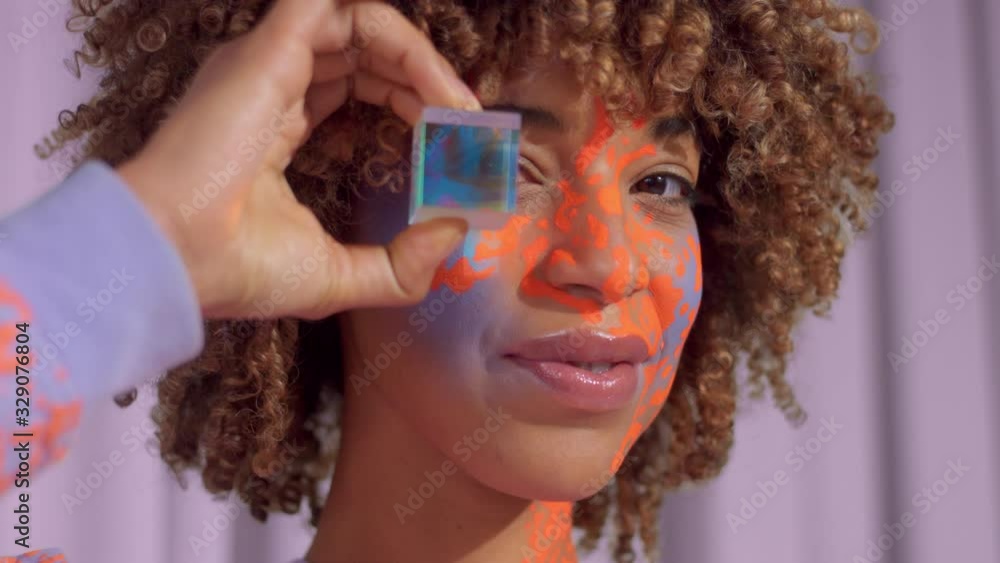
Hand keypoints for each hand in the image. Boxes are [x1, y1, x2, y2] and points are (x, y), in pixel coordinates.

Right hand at [117, 0, 479, 319]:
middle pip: (365, 54)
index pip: (355, 88)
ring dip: (422, 62)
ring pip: (362, 25)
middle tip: (467, 125)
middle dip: (424, 83)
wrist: (180, 260)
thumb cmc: (241, 270)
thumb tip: (453, 231)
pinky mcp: (272, 49)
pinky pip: (344, 10)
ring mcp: (270, 61)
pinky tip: (438, 90)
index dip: (409, 104)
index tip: (453, 144)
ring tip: (460, 110)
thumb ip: (400, 264)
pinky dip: (403, 42)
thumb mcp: (337, 277)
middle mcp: (274, 84)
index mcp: (278, 125)